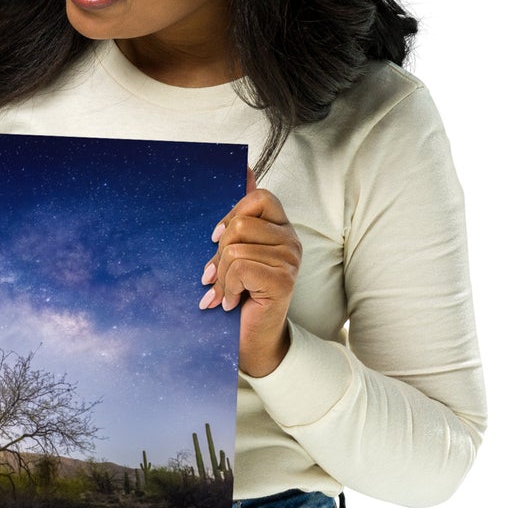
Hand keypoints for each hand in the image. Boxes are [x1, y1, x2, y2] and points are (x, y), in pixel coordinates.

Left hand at [198, 167, 300, 377]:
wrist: (250, 339)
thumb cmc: (241, 294)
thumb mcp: (235, 250)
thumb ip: (242, 214)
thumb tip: (245, 168)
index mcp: (280, 228)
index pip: (259, 197)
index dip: (232, 214)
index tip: (216, 239)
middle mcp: (291, 240)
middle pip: (241, 224)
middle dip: (219, 253)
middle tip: (216, 275)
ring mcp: (290, 260)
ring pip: (236, 248)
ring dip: (221, 276)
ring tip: (224, 292)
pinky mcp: (283, 280)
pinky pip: (240, 267)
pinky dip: (226, 287)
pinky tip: (230, 302)